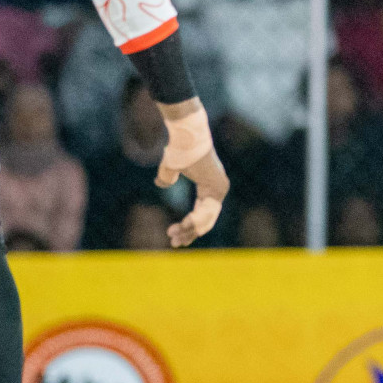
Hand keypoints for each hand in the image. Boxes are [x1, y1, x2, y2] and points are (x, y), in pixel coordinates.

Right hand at [154, 98, 230, 247]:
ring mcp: (220, 189)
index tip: (174, 237)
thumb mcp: (171, 168)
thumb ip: (168, 178)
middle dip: (190, 234)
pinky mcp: (218, 188)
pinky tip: (183, 227)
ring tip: (174, 237)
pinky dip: (195, 221)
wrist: (186, 138)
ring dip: (190, 230)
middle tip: (175, 244)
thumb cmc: (178, 150)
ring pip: (207, 218)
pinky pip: (208, 211)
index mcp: (210, 187)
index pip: (203, 213)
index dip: (189, 227)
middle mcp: (218, 190)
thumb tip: (161, 183)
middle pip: (206, 219)